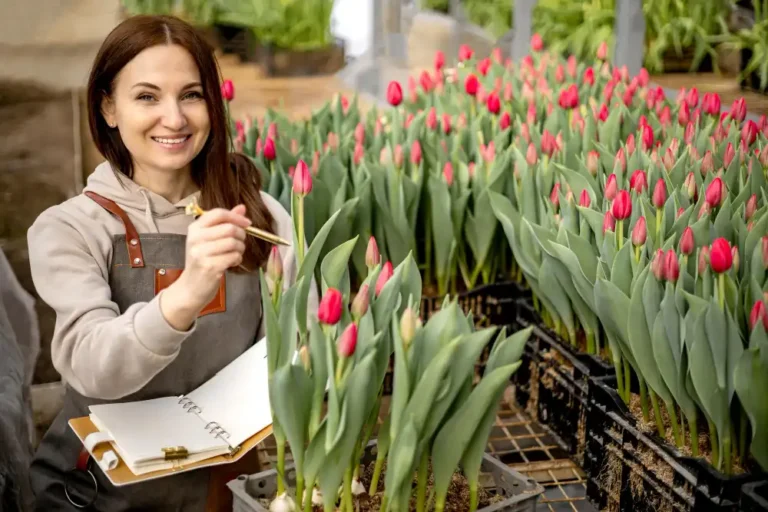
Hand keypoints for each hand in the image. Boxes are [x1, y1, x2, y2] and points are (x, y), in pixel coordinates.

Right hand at [160, 205, 249, 329]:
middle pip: (229, 228)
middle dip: (241, 235)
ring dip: (240, 248)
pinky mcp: (209, 266)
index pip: (218, 213)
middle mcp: (196, 238)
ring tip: (235, 254)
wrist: (190, 288)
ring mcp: (201, 253)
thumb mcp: (209, 239)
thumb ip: (225, 222)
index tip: (247, 223)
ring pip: (233, 243)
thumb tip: (242, 207)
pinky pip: (233, 256)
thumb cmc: (202, 261)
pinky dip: (237, 259)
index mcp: (195, 228)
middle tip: (240, 243)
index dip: (236, 216)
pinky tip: (232, 262)